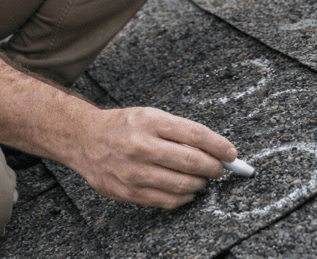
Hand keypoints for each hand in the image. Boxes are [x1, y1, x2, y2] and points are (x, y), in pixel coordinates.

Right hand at [73, 107, 236, 208]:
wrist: (84, 139)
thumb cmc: (124, 126)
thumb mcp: (150, 116)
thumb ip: (180, 131)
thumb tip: (214, 148)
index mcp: (151, 121)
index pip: (195, 135)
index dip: (219, 146)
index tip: (231, 153)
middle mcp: (142, 145)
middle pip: (191, 161)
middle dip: (213, 167)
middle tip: (219, 169)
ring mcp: (134, 171)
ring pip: (181, 184)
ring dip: (200, 183)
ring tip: (202, 179)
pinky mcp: (128, 192)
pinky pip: (166, 200)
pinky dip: (183, 197)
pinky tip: (186, 190)